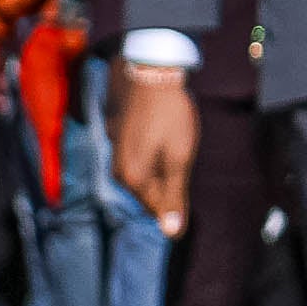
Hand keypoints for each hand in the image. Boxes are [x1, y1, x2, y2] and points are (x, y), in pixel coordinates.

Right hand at [111, 61, 196, 233]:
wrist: (150, 71)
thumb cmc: (169, 115)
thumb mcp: (179, 158)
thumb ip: (174, 197)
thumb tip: (172, 233)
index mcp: (132, 179)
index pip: (158, 210)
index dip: (178, 202)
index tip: (188, 171)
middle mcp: (119, 171)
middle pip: (151, 194)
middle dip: (170, 183)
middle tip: (183, 152)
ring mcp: (117, 154)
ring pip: (146, 177)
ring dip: (164, 168)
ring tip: (175, 141)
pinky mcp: (120, 140)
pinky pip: (141, 160)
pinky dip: (156, 154)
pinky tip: (164, 134)